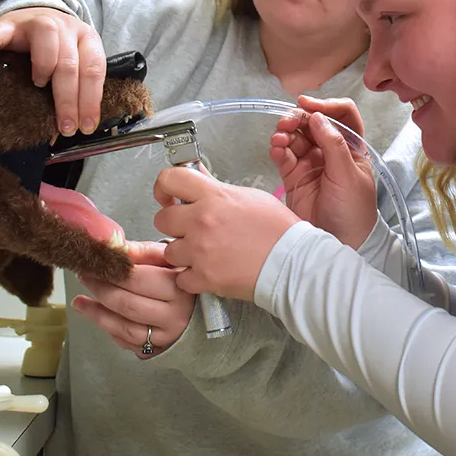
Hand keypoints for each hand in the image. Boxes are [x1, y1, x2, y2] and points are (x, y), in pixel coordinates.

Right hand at [0, 6, 105, 135]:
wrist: (33, 16)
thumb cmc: (57, 49)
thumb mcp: (76, 62)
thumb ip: (78, 87)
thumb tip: (77, 127)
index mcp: (87, 39)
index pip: (92, 70)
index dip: (90, 100)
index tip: (85, 126)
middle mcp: (65, 27)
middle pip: (69, 63)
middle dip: (68, 99)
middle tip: (65, 127)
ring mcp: (35, 22)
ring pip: (45, 38)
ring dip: (44, 66)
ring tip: (38, 85)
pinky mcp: (6, 25)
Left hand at [70, 241, 193, 356]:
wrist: (202, 311)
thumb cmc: (183, 281)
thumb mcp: (170, 260)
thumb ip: (143, 253)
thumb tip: (115, 247)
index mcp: (179, 287)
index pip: (136, 279)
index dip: (110, 271)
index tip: (93, 263)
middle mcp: (174, 315)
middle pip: (127, 304)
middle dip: (100, 290)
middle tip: (84, 276)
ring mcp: (166, 336)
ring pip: (124, 328)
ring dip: (97, 314)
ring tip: (79, 301)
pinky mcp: (158, 350)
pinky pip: (127, 342)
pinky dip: (109, 329)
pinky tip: (97, 316)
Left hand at [152, 167, 298, 300]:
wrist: (293, 262)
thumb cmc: (278, 230)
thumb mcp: (250, 196)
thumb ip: (217, 188)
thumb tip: (198, 176)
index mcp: (214, 196)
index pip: (169, 179)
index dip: (163, 188)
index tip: (168, 197)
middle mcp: (202, 221)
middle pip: (161, 219)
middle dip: (173, 225)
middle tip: (189, 230)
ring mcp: (201, 250)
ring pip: (169, 251)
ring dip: (183, 253)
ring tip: (205, 253)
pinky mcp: (204, 277)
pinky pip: (181, 278)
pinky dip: (192, 278)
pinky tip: (209, 271)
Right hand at [269, 95, 377, 248]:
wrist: (340, 243)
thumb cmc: (354, 211)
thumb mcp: (349, 175)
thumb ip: (333, 145)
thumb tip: (318, 117)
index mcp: (351, 147)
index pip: (342, 115)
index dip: (326, 105)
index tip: (308, 104)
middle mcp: (330, 151)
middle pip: (313, 123)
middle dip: (299, 118)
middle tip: (287, 121)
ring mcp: (311, 163)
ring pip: (296, 137)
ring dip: (286, 132)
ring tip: (279, 138)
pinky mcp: (294, 176)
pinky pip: (284, 155)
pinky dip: (278, 148)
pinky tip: (276, 149)